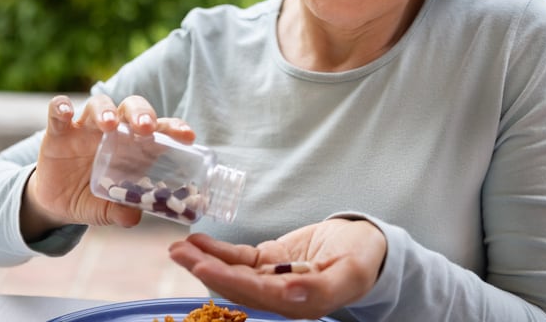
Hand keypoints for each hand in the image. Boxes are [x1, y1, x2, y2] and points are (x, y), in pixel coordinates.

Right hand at [20, 93, 194, 238]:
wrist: (58, 204)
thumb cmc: (93, 199)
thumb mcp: (108, 209)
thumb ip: (122, 212)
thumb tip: (134, 217)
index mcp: (134, 146)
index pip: (158, 129)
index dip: (174, 128)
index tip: (187, 136)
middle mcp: (113, 130)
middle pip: (131, 108)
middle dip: (141, 113)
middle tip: (145, 128)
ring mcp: (85, 128)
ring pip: (99, 104)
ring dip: (106, 111)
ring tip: (109, 125)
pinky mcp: (58, 132)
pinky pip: (58, 112)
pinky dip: (61, 107)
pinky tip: (65, 113)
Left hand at [168, 219, 386, 319]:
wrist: (367, 244)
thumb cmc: (364, 258)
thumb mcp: (351, 272)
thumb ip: (321, 287)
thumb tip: (290, 294)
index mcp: (301, 304)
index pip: (258, 294)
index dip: (229, 280)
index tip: (204, 266)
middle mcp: (281, 297)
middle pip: (237, 286)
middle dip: (206, 269)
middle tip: (178, 253)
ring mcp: (272, 279)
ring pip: (233, 272)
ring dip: (205, 259)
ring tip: (179, 247)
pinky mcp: (268, 263)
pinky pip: (239, 258)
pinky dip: (218, 249)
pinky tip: (198, 240)